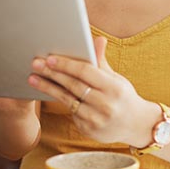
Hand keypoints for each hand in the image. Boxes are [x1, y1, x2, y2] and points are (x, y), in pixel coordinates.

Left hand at [28, 36, 156, 144]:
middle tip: (36, 64)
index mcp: (114, 88)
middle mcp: (105, 104)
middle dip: (52, 74)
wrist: (136, 124)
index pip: (86, 72)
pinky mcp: (88, 130)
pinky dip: (60, 101)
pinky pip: (70, 112)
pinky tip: (47, 91)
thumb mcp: (116, 78)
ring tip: (33, 78)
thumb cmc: (123, 96)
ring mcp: (96, 119)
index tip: (50, 58)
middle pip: (73, 86)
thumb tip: (97, 39)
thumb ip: (101, 61)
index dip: (67, 65)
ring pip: (67, 100)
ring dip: (48, 88)